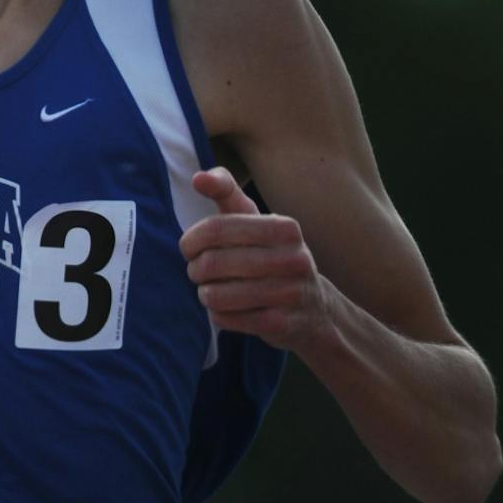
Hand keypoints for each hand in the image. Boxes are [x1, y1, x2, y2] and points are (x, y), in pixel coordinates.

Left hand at [180, 168, 331, 350]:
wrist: (313, 309)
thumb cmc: (271, 256)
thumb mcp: (254, 220)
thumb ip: (226, 193)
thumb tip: (198, 177)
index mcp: (285, 228)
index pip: (217, 228)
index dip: (191, 240)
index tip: (188, 248)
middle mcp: (294, 259)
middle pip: (213, 263)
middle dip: (195, 269)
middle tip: (198, 272)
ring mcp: (290, 293)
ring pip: (216, 295)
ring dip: (205, 294)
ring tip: (211, 291)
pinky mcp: (281, 324)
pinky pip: (226, 319)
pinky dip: (218, 315)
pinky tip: (228, 309)